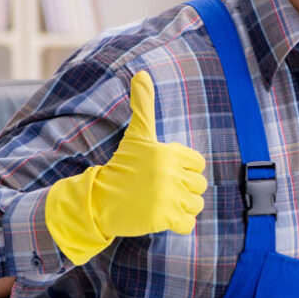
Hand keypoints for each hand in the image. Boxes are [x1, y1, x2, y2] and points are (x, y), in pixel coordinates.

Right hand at [45, 71, 207, 264]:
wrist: (99, 200)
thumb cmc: (122, 166)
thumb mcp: (136, 135)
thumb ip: (143, 105)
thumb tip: (141, 73)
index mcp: (168, 152)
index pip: (198, 164)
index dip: (185, 170)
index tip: (165, 172)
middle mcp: (170, 173)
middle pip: (199, 186)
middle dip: (184, 190)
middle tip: (160, 190)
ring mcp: (167, 196)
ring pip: (196, 205)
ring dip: (182, 207)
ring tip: (161, 202)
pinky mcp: (163, 218)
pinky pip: (188, 224)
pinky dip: (178, 224)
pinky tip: (162, 216)